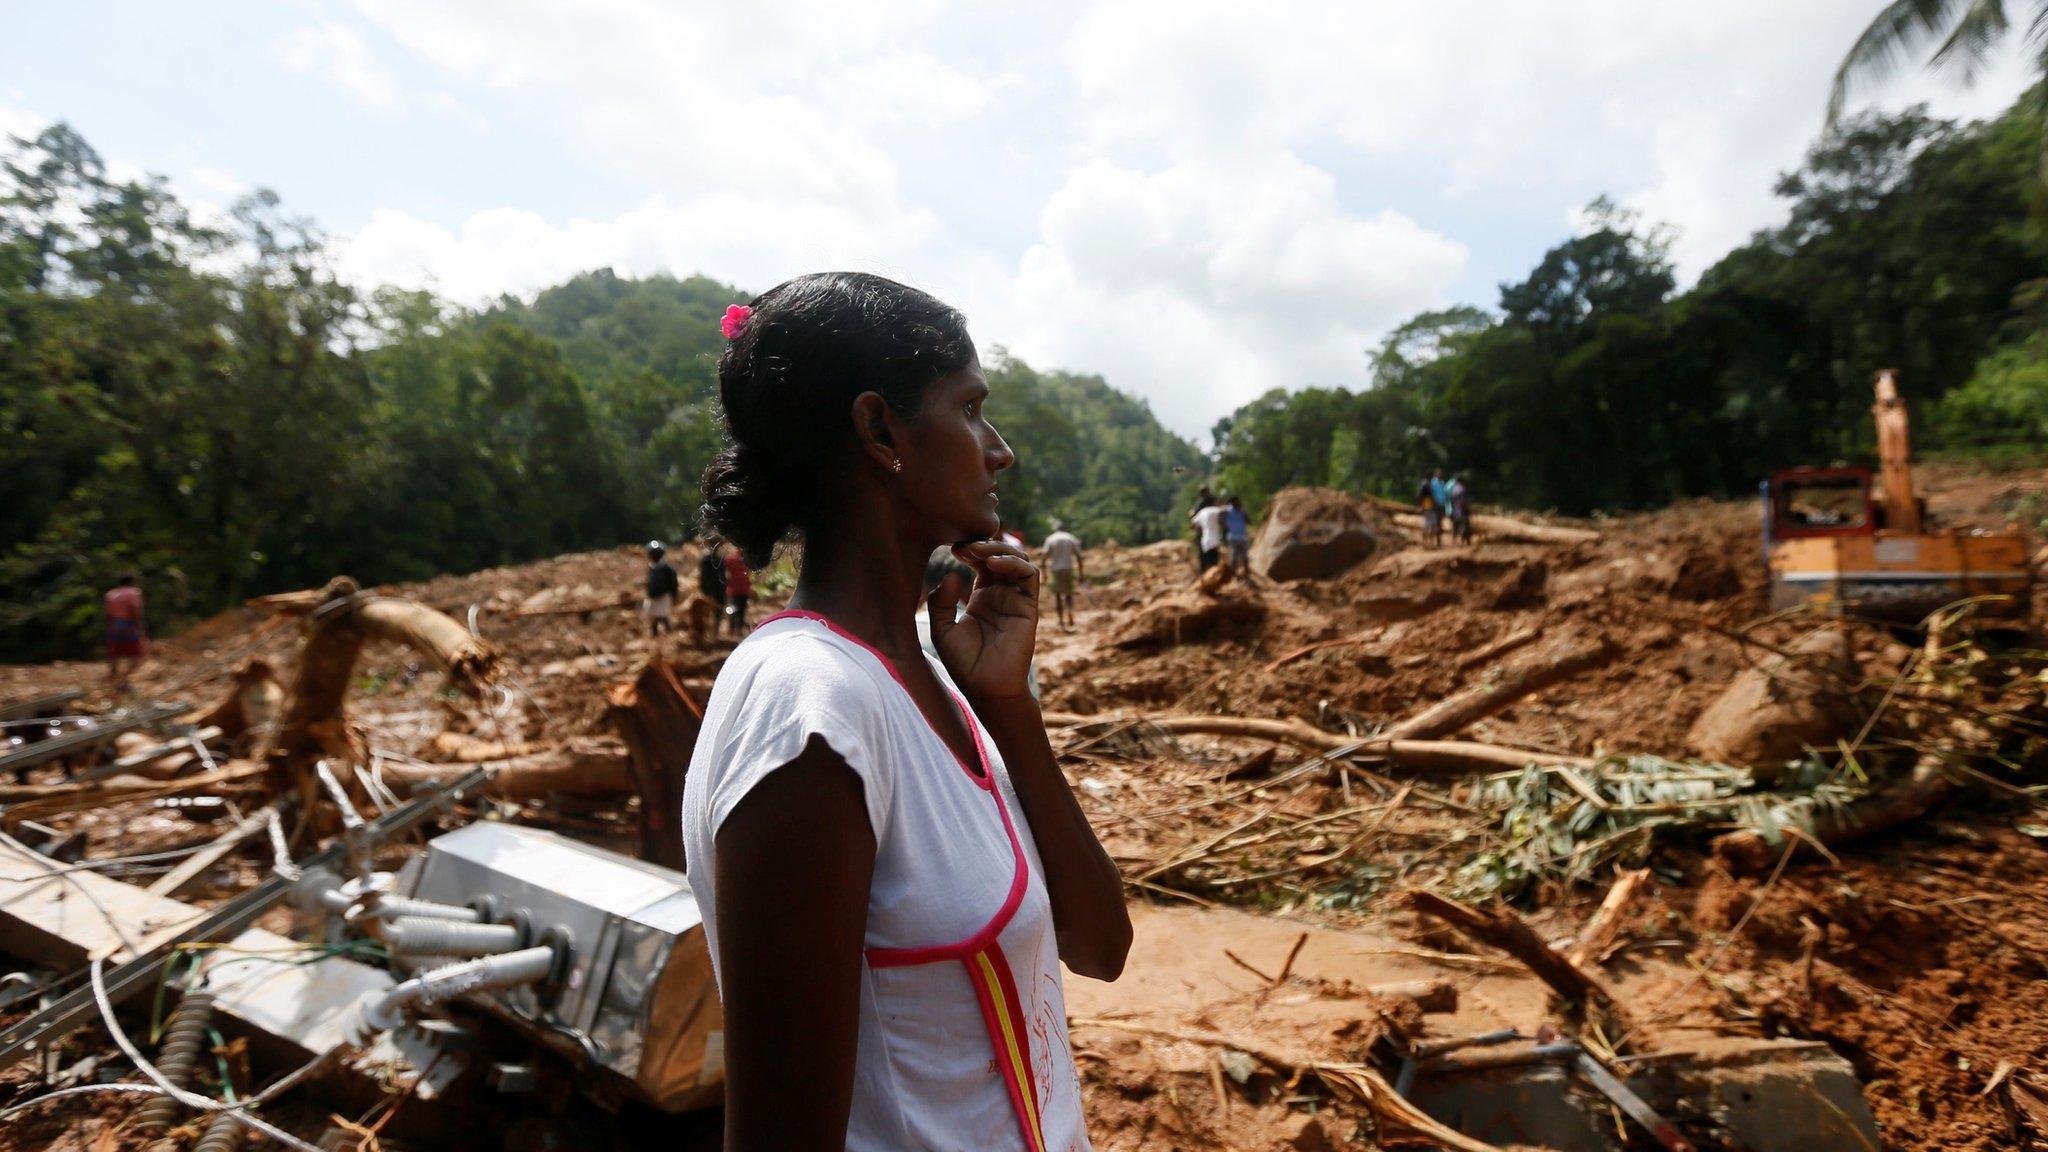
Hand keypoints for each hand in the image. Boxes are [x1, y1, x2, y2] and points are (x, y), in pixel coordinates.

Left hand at [929, 540, 1038, 701]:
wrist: (986, 689)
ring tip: (979, 551)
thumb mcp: (942, 630)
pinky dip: (1015, 564)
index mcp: (981, 598)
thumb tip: (952, 574)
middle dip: (983, 546)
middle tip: (965, 545)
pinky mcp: (1028, 608)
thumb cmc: (964, 664)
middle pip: (999, 557)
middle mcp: (1000, 596)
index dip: (970, 551)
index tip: (954, 548)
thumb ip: (941, 603)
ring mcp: (1015, 600)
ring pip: (1017, 561)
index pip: (980, 563)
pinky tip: (994, 564)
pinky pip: (1029, 577)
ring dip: (1000, 550)